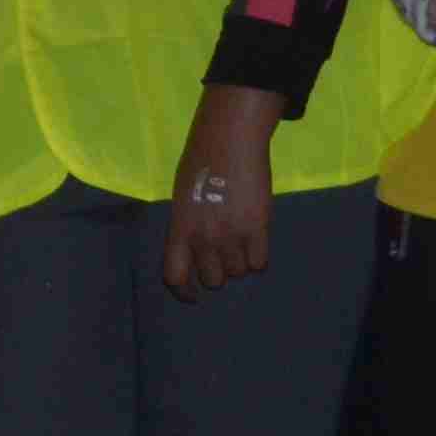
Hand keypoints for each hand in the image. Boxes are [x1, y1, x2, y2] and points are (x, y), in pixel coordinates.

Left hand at [159, 82, 279, 300]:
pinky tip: (256, 241)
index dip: (184, 292)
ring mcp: (231, 234)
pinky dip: (258, 257)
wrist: (229, 139)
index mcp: (179, 228)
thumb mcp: (182, 198)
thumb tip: (197, 251)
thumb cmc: (201, 162)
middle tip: (223, 253)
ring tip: (240, 239)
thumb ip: (187, 227)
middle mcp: (203, 237)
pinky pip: (259, 263)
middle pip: (213, 279)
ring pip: (238, 272)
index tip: (194, 296)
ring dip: (240, 262)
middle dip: (218, 271)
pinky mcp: (257, 228)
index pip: (175, 277)